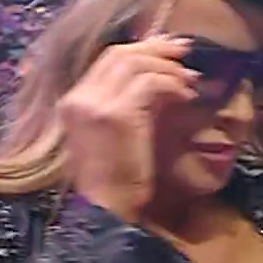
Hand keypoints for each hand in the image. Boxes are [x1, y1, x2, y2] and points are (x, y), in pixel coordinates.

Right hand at [59, 35, 196, 221]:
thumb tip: (155, 78)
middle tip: (184, 53)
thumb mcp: (113, 135)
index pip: (107, 60)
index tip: (168, 50)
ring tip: (190, 81)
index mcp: (72, 103)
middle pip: (120, 54)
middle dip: (156, 49)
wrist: (106, 213)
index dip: (141, 49)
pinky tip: (187, 97)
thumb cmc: (114, 182)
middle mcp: (79, 98)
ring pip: (135, 63)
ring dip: (168, 68)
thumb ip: (125, 105)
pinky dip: (172, 85)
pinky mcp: (118, 115)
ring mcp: (96, 104)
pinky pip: (150, 84)